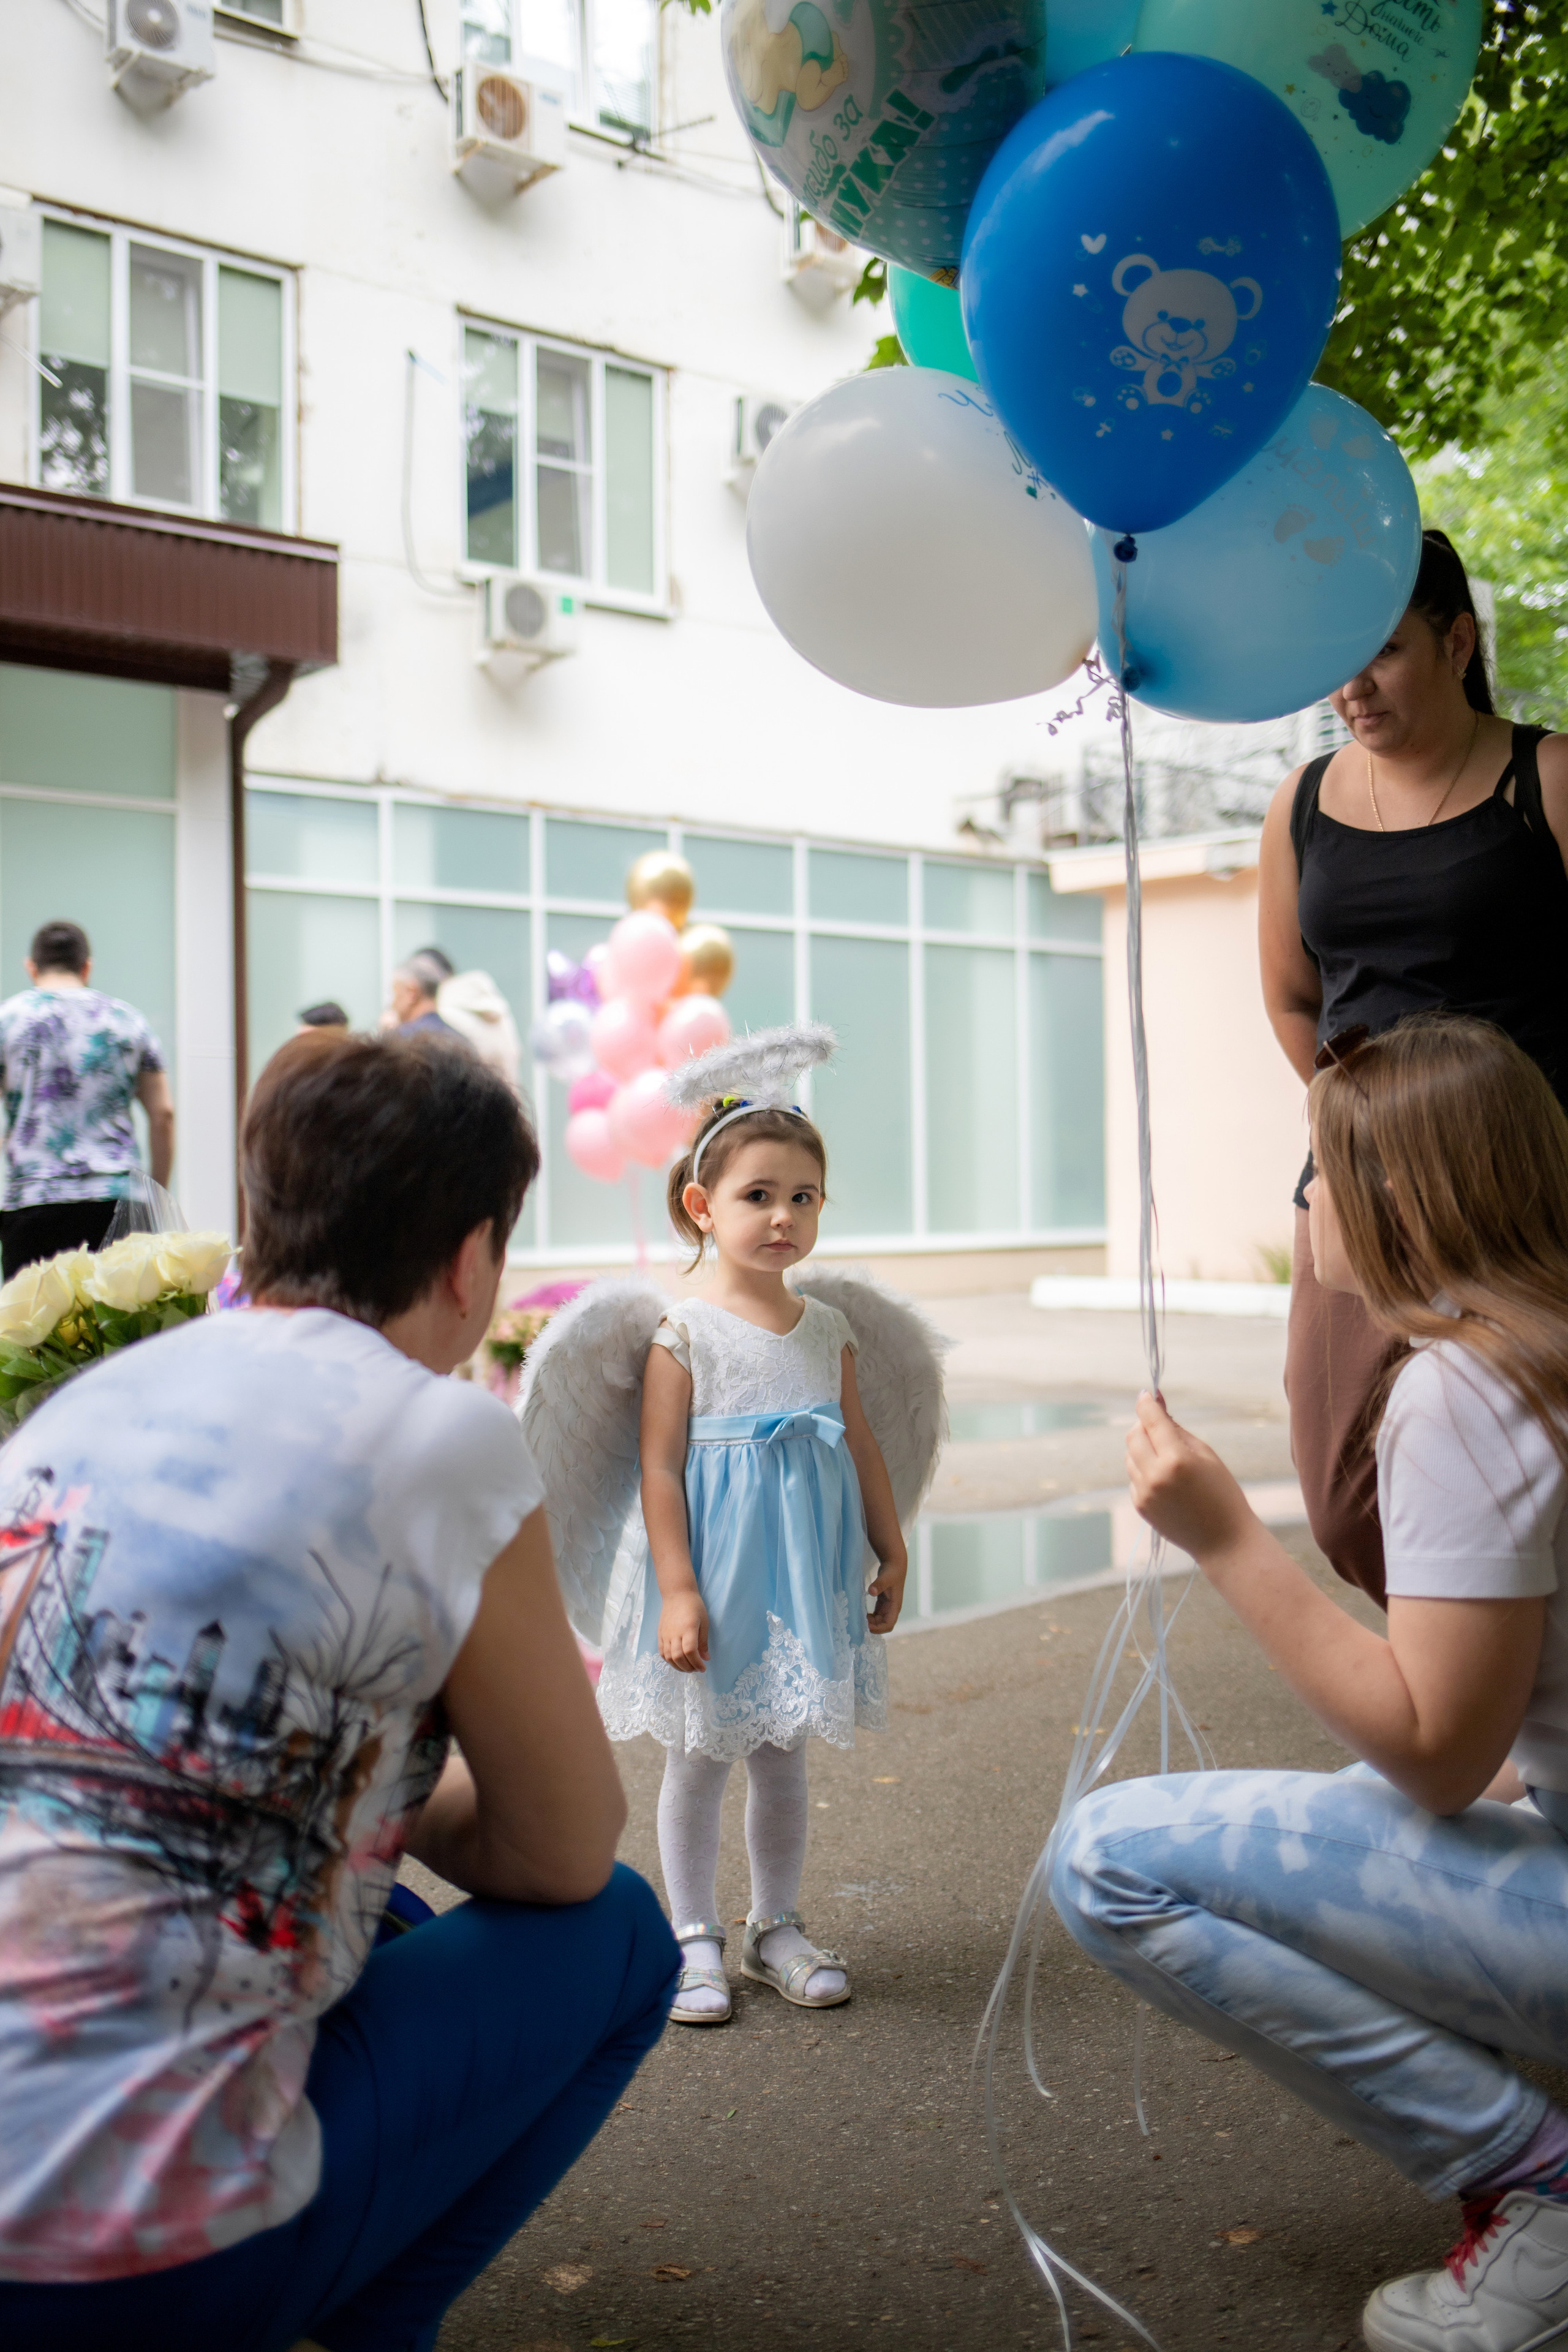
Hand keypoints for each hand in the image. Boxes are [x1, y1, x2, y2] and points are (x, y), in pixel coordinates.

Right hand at [659, 1589, 708, 1673]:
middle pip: (678, 1657)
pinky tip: (677, 1662)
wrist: (677, 1594)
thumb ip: (703, 1641)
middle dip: (688, 1667)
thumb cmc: (694, 1606)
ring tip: (688, 1667)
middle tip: (696, 1669)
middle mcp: (674, 1633)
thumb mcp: (704, 1622)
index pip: (690, 1651)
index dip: (696, 1663)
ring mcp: (665, 1634)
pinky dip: (669, 1661)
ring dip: (679, 1667)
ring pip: (669, 1657)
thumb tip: (705, 1658)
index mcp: (688, 1628)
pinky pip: (662, 1652)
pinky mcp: (660, 1635)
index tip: (703, 1668)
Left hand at [867, 1553, 907, 1634]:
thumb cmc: (892, 1571)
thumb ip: (879, 1584)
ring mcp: (887, 1607)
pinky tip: (861, 1614)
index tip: (867, 1626)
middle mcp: (892, 1609)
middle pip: (883, 1625)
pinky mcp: (883, 1603)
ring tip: (858, 1619)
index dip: (879, 1628)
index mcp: (895, 1606)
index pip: (889, 1624)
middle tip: (859, 1623)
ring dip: (870, 1622)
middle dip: (872, 1626)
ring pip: (879, 1621)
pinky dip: (870, 1617)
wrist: (895, 1565)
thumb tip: (871, 1591)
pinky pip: (876, 1615)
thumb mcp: (885, 1577)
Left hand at [1126, 1393, 1254, 1563]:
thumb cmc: (1222, 1494)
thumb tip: (1158, 1407)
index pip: (1151, 1420)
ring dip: (1142, 1448)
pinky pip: (1133, 1476)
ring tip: (1167, 1458)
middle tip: (1158, 1425)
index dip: (1147, 1403)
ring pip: (1130, 1455)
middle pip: (1133, 1435)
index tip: (1146, 1394)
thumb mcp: (1207, 1455)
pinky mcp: (1140, 1506)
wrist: (1223, 1540)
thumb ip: (1178, 1430)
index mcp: (1176, 1459)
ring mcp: (1144, 1493)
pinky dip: (1143, 1469)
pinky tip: (1166, 1480)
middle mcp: (1155, 1475)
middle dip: (1143, 1425)